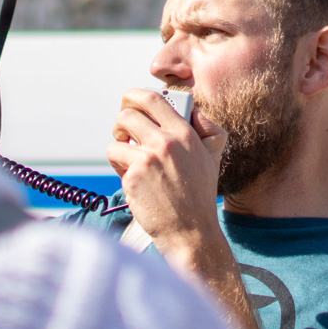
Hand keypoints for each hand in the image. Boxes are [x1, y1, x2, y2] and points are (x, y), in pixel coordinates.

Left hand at [106, 88, 227, 250]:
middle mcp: (166, 142)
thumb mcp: (213, 156)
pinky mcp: (133, 177)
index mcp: (185, 133)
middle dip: (121, 123)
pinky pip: (115, 160)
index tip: (131, 103)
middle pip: (128, 113)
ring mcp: (148, 159)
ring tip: (130, 163)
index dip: (135, 96)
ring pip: (116, 139)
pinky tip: (135, 183)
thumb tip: (191, 109)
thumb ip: (206, 129)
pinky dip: (119, 170)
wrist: (191, 232)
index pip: (153, 98)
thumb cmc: (199, 196)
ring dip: (119, 150)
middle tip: (124, 134)